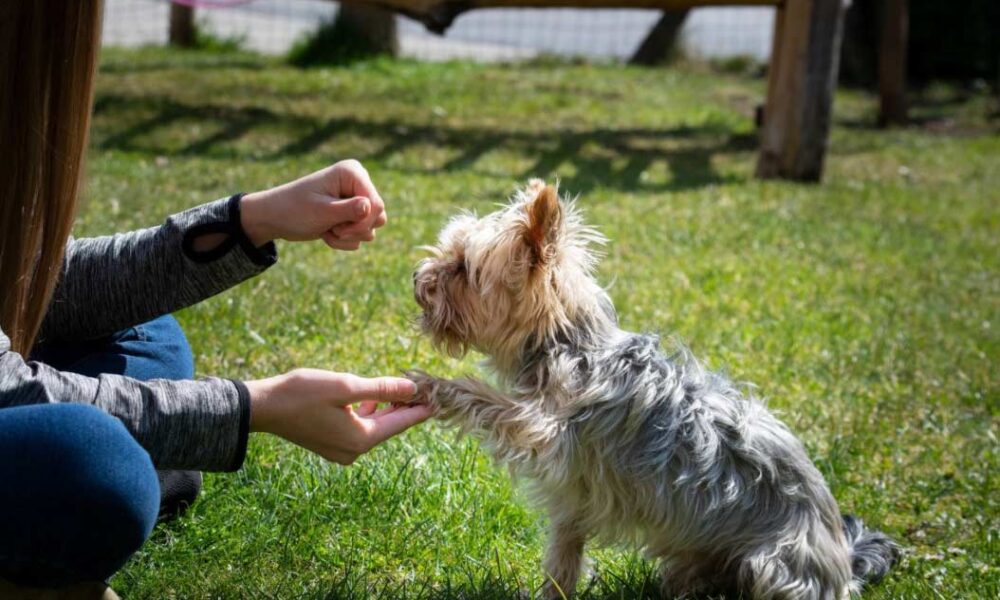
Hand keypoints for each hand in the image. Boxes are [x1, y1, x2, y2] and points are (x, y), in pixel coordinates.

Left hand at [239, 159, 386, 250]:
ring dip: (348, 236)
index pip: (376, 203)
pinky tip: (327, 232)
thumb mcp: (322, 211)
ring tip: (327, 229)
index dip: (363, 222)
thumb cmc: (295, 210)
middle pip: (379, 216)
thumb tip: (372, 207)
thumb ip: (349, 210)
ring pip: (371, 228)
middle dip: (356, 230)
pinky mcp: (352, 214)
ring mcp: (356, 199)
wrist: (275, 218)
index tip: (340, 229)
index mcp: (352, 172)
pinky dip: (344, 240)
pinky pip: (361, 235)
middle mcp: (358, 183)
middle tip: (334, 230)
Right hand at [246, 369, 430, 464]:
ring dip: (387, 409)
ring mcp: (341, 451)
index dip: (422, 408)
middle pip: (389, 427)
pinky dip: (369, 414)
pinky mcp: (330, 444)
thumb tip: (412, 390)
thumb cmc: (302, 393)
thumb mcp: (346, 386)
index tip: (441, 397)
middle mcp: (354, 451)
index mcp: (361, 439)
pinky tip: (372, 399)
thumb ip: (381, 389)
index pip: (401, 423)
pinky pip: (359, 429)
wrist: (262, 408)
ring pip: (375, 428)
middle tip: (424, 388)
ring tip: (403, 389)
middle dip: (405, 407)